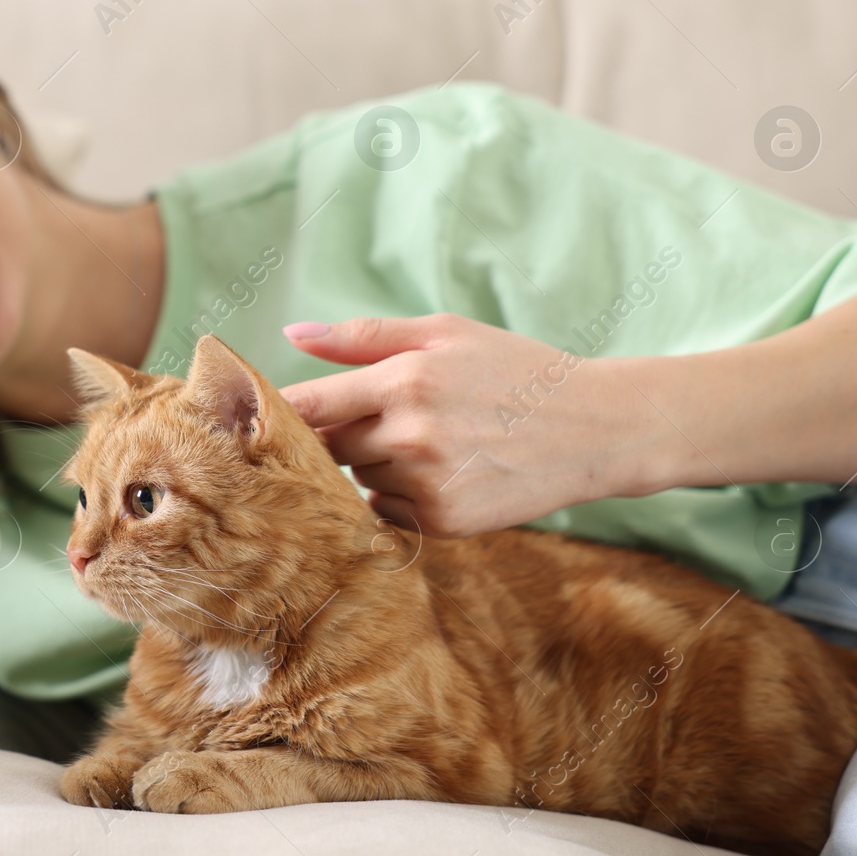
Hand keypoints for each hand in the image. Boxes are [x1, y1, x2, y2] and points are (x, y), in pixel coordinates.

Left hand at [278, 314, 645, 536]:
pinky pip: (385, 509)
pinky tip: (438, 470)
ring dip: (369, 463)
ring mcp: (426, 484)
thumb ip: (363, 335)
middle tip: (374, 417)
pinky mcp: (442, 522)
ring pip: (355, 479)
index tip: (262, 414)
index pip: (308, 406)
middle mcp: (410, 435)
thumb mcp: (443, 333)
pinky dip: (397, 493)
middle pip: (326, 447)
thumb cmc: (513, 369)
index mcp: (405, 380)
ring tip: (421, 441)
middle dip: (336, 434)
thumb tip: (291, 333)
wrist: (594, 429)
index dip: (278, 413)